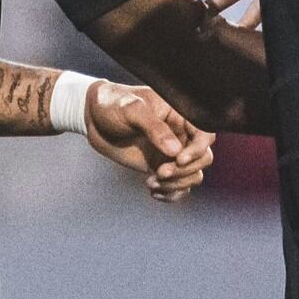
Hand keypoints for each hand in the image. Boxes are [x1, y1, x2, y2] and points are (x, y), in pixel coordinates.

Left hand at [84, 82, 214, 201]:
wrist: (93, 119)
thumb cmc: (112, 104)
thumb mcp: (131, 109)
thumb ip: (153, 127)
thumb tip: (175, 150)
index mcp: (180, 114)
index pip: (205, 133)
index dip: (198, 149)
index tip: (178, 159)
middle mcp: (181, 134)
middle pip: (203, 159)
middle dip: (184, 170)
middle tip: (159, 172)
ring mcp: (172, 153)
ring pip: (193, 175)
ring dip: (176, 184)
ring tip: (151, 183)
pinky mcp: (161, 167)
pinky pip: (178, 186)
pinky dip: (170, 194)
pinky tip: (152, 192)